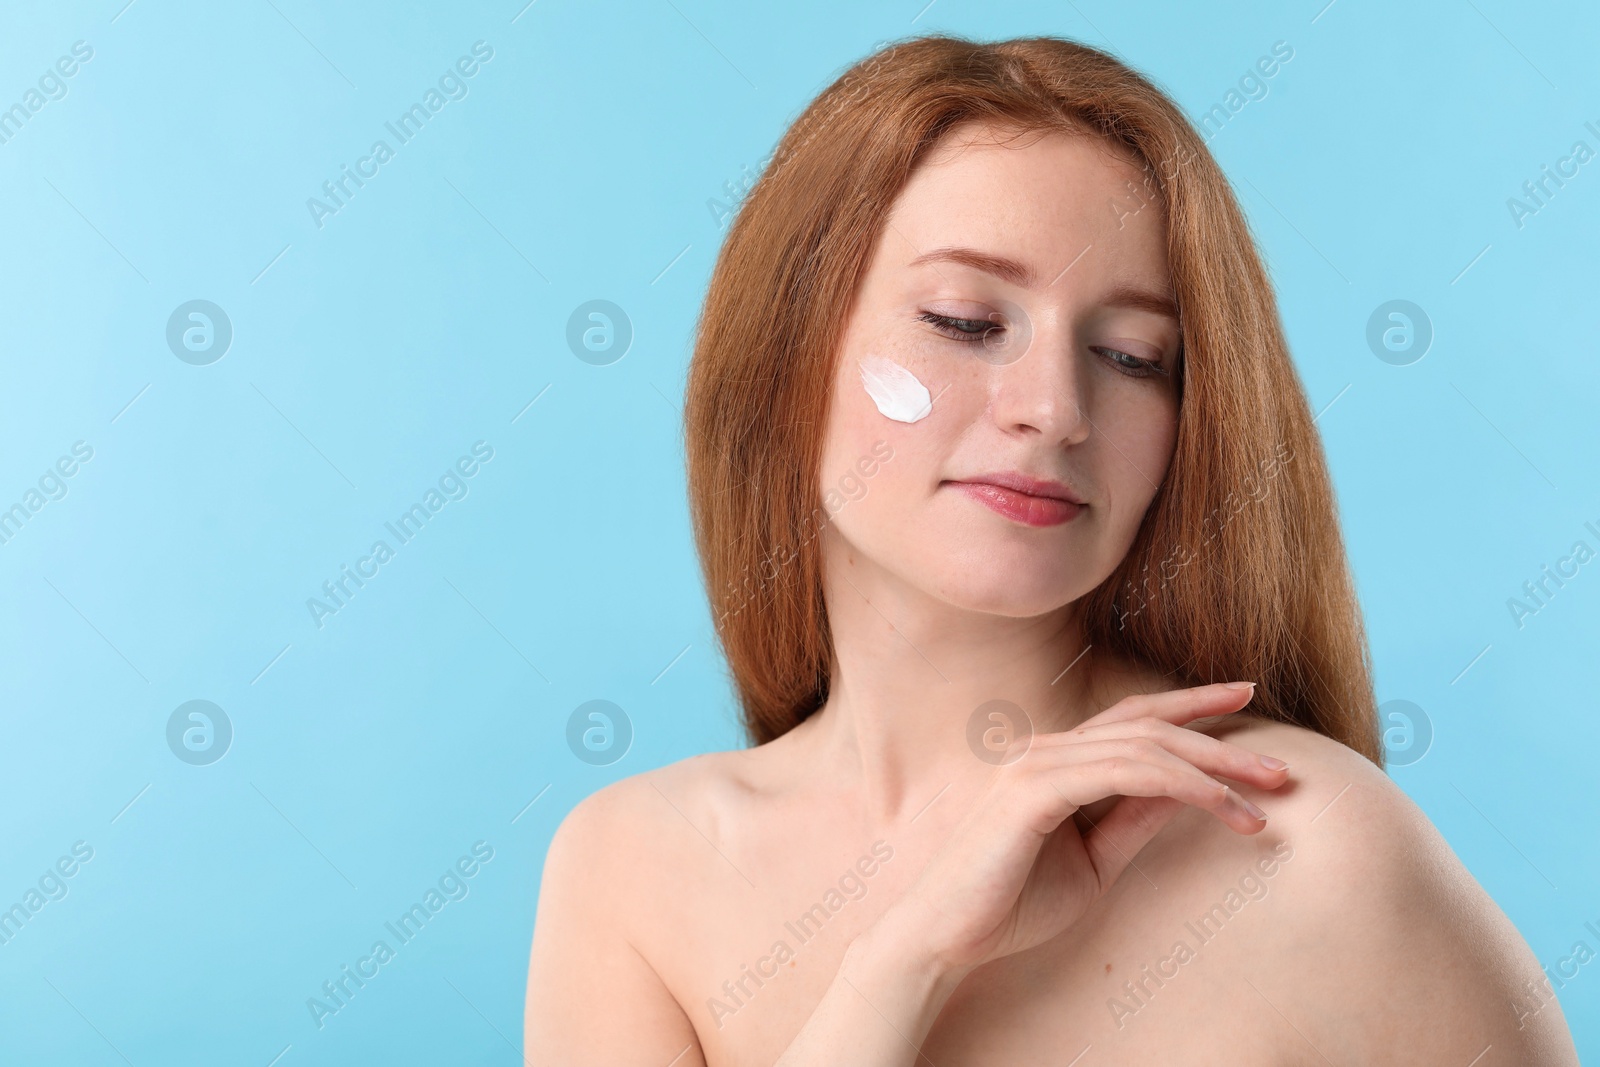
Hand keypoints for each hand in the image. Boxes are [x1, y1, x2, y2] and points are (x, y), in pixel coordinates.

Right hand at [882, 682, 1288, 976]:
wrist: (947, 935)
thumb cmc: (1011, 902)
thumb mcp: (1093, 862)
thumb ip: (1133, 822)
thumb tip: (1189, 795)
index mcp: (1056, 760)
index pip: (1134, 719)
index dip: (1191, 704)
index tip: (1246, 697)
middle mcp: (1046, 749)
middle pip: (1149, 726)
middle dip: (1221, 740)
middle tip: (1281, 767)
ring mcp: (1037, 764)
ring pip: (1144, 746)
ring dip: (1213, 768)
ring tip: (1264, 794)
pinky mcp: (1033, 790)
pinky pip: (1124, 773)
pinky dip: (1179, 784)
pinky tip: (1219, 804)